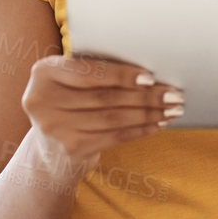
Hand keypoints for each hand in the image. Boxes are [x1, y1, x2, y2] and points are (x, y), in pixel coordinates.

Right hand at [20, 54, 183, 175]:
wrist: (51, 148)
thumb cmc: (70, 102)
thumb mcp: (70, 81)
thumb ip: (94, 70)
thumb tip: (148, 70)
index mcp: (43, 73)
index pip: (89, 73)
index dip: (121, 75)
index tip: (150, 77)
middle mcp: (43, 101)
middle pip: (104, 97)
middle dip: (145, 96)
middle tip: (174, 95)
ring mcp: (56, 128)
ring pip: (113, 118)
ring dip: (148, 114)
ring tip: (172, 109)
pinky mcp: (72, 148)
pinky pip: (114, 136)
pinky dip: (140, 130)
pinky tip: (157, 124)